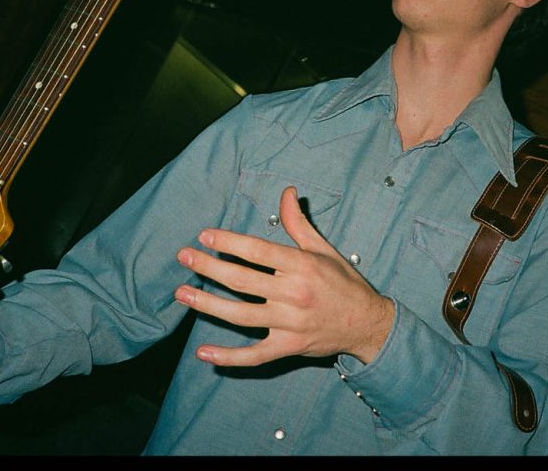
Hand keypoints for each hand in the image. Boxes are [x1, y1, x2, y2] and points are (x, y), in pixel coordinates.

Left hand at [175, 186, 394, 368]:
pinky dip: (228, 356)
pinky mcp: (288, 348)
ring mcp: (289, 324)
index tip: (204, 236)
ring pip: (241, 316)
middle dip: (209, 267)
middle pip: (242, 281)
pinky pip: (254, 356)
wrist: (365, 324)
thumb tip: (286, 191)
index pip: (258, 251)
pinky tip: (203, 352)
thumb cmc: (342, 281)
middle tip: (183, 257)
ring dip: (208, 304)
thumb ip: (298, 222)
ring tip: (182, 293)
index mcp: (301, 266)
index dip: (229, 243)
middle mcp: (293, 295)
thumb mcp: (322, 248)